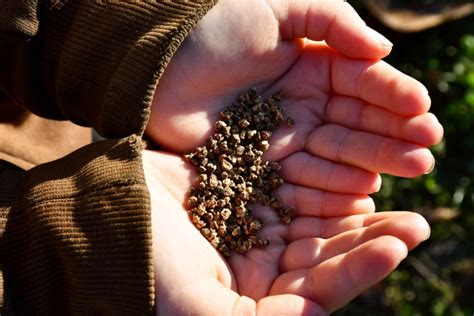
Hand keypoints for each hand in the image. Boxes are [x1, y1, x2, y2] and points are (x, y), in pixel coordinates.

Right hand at [143, 150, 429, 314]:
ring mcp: (259, 229)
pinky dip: (322, 181)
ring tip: (391, 191)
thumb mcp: (198, 305)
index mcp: (256, 301)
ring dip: (354, 208)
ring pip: (318, 222)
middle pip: (328, 257)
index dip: (359, 268)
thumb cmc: (148, 263)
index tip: (397, 243)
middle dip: (369, 240)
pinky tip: (349, 169)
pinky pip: (295, 189)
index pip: (320, 290)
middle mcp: (264, 268)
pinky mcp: (251, 195)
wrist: (114, 214)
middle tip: (414, 223)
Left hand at [146, 0, 442, 183]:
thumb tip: (382, 50)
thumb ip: (331, 22)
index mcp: (313, 65)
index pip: (362, 83)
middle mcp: (304, 104)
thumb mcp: (276, 9)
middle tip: (426, 153)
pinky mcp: (260, 164)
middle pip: (356, 123)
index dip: (393, 96)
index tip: (422, 111)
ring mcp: (284, 137)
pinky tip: (362, 191)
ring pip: (336, 152)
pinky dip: (331, 183)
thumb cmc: (213, 29)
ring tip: (408, 170)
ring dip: (372, 162)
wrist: (157, 66)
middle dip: (392, 136)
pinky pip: (302, 176)